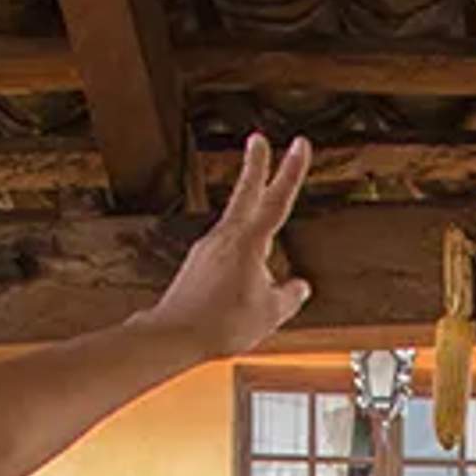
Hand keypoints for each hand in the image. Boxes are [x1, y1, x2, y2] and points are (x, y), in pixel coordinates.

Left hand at [152, 131, 314, 359]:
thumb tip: (300, 288)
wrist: (175, 335)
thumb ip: (289, 296)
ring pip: (237, 225)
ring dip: (252, 224)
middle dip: (256, 166)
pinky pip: (227, 253)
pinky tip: (241, 283)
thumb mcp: (270, 313)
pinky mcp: (198, 263)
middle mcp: (225, 238)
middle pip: (246, 193)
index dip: (292, 171)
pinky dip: (240, 258)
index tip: (301, 144)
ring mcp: (208, 248)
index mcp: (248, 243)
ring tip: (262, 264)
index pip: (277, 200)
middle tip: (258, 140)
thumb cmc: (221, 324)